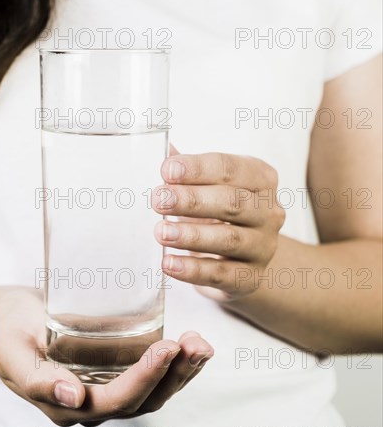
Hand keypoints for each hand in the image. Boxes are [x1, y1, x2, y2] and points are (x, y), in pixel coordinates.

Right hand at [0, 289, 213, 426]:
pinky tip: (191, 345)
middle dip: (174, 375)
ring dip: (182, 372)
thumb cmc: (11, 330)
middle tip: (195, 344)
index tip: (167, 348)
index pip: (114, 400)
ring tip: (202, 344)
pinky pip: (150, 377)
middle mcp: (91, 404)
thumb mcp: (14, 352)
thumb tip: (73, 398)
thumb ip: (37, 379)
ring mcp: (105, 388)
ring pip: (153, 393)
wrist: (13, 318)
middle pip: (142, 401)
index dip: (144, 378)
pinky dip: (175, 364)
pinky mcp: (115, 370)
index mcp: (65, 406)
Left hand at [153, 151, 284, 298]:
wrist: (241, 262)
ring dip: (191, 235)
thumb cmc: (219, 215)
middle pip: (232, 203)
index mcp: (260, 179)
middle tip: (158, 200)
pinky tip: (169, 264)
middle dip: (192, 200)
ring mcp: (263, 247)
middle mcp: (268, 212)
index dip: (198, 169)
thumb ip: (187, 170)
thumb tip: (163, 148)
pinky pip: (221, 274)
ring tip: (160, 232)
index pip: (230, 169)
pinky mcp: (250, 278)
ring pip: (229, 239)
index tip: (166, 170)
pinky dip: (193, 269)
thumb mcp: (208, 188)